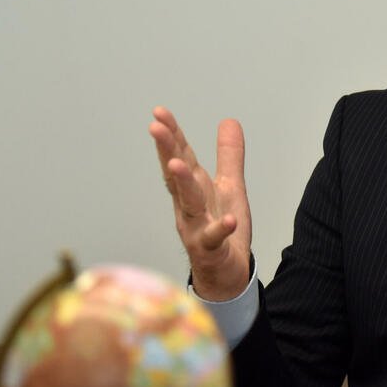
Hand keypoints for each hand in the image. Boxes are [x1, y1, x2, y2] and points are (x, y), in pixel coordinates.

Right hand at [149, 106, 251, 300]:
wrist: (226, 274)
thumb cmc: (222, 229)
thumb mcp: (229, 186)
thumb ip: (229, 155)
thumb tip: (229, 120)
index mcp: (193, 189)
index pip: (180, 156)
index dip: (171, 135)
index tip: (159, 112)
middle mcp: (188, 206)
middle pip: (176, 175)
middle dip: (166, 150)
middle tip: (156, 127)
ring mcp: (196, 228)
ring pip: (187, 204)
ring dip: (182, 184)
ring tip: (178, 165)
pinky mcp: (210, 250)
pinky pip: (214, 238)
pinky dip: (219, 228)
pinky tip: (227, 219)